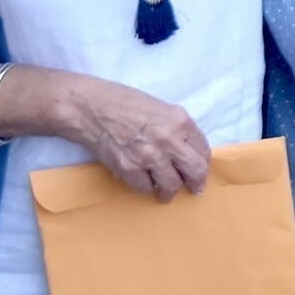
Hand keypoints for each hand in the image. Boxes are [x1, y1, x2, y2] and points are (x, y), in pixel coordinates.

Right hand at [69, 80, 210, 201]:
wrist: (91, 107)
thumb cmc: (123, 102)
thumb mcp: (160, 108)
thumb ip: (176, 128)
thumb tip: (187, 151)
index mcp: (180, 120)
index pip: (203, 150)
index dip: (202, 162)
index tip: (198, 170)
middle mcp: (168, 139)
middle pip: (196, 171)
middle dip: (196, 184)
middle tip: (193, 189)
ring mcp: (149, 156)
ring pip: (172, 186)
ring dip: (169, 191)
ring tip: (165, 192)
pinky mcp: (129, 169)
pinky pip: (145, 188)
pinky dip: (145, 187)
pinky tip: (142, 180)